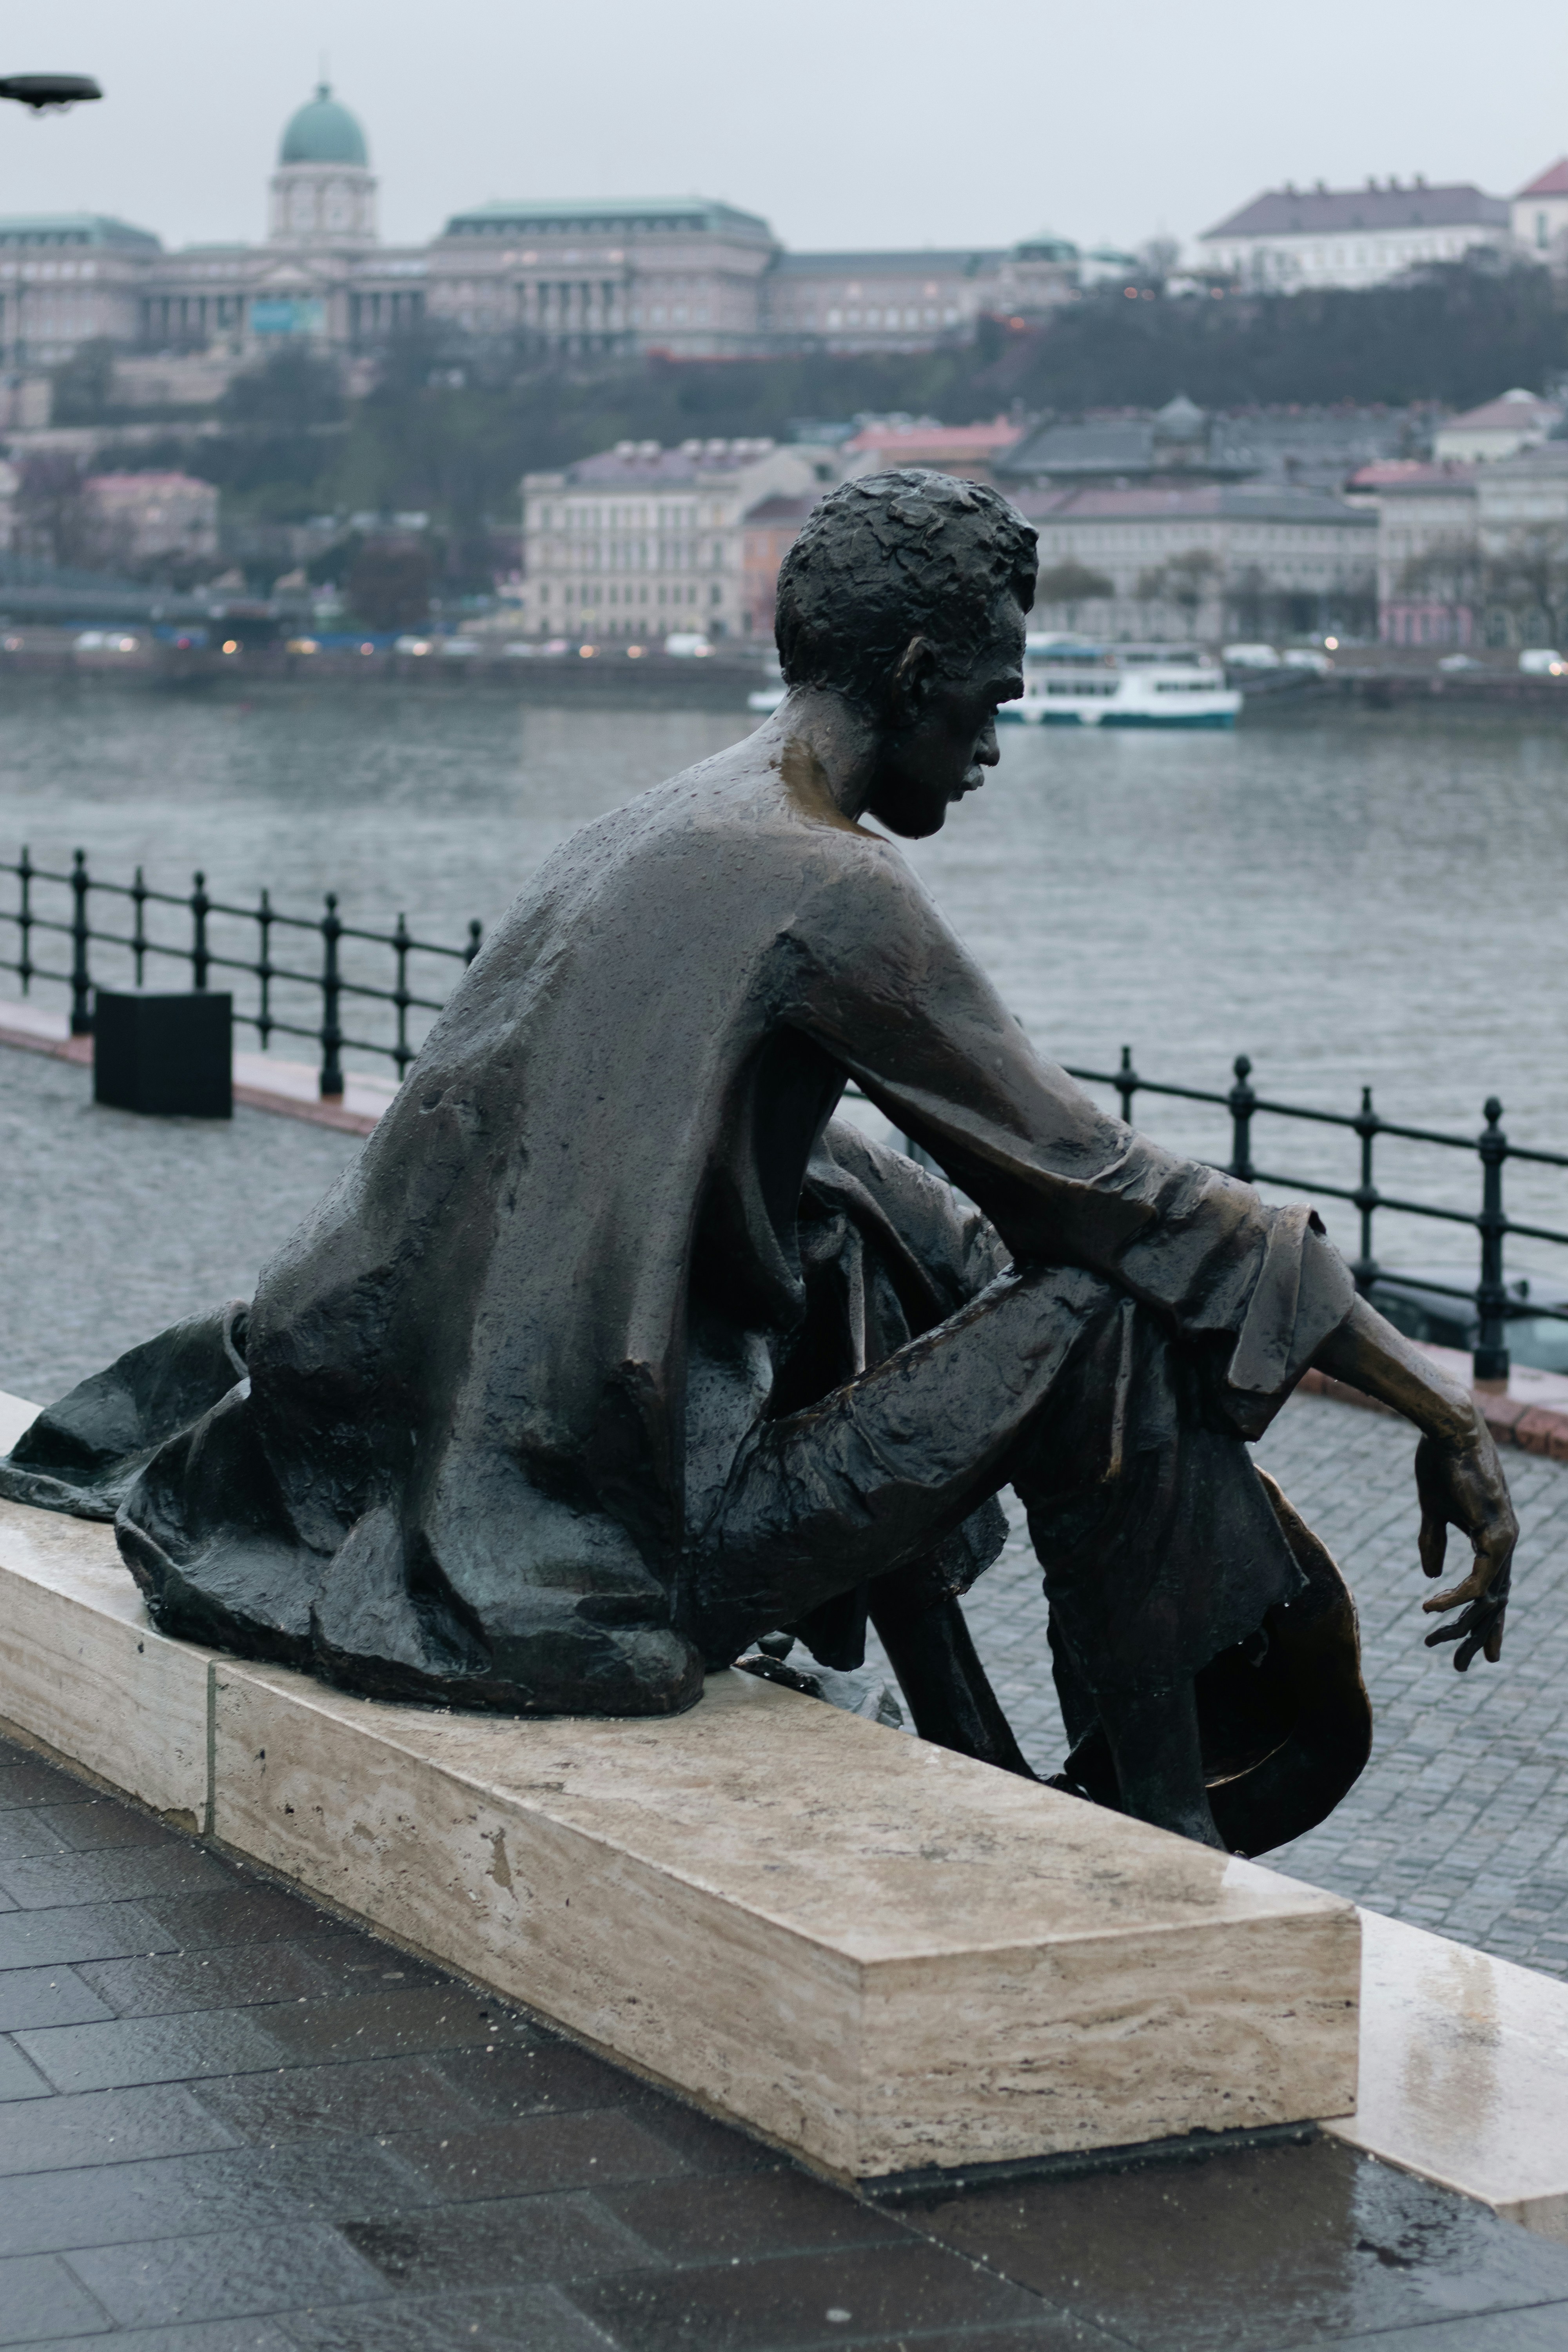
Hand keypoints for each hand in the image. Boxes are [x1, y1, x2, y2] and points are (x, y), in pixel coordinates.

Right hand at [1415, 1426, 1516, 1669]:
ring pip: (1489, 1599)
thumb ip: (1434, 1542)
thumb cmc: (1439, 1463)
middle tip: (1461, 1665)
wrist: (1448, 1431)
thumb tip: (1432, 1576)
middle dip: (1478, 1637)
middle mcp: (1504, 1543)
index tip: (1479, 1650)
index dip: (1484, 1620)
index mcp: (1493, 1537)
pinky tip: (1431, 1608)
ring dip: (1461, 1625)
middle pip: (1496, 1602)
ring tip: (1436, 1644)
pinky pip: (1478, 1582)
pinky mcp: (1496, 1536)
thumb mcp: (1433, 1511)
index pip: (1493, 1588)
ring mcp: (1504, 1540)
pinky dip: (1455, 1598)